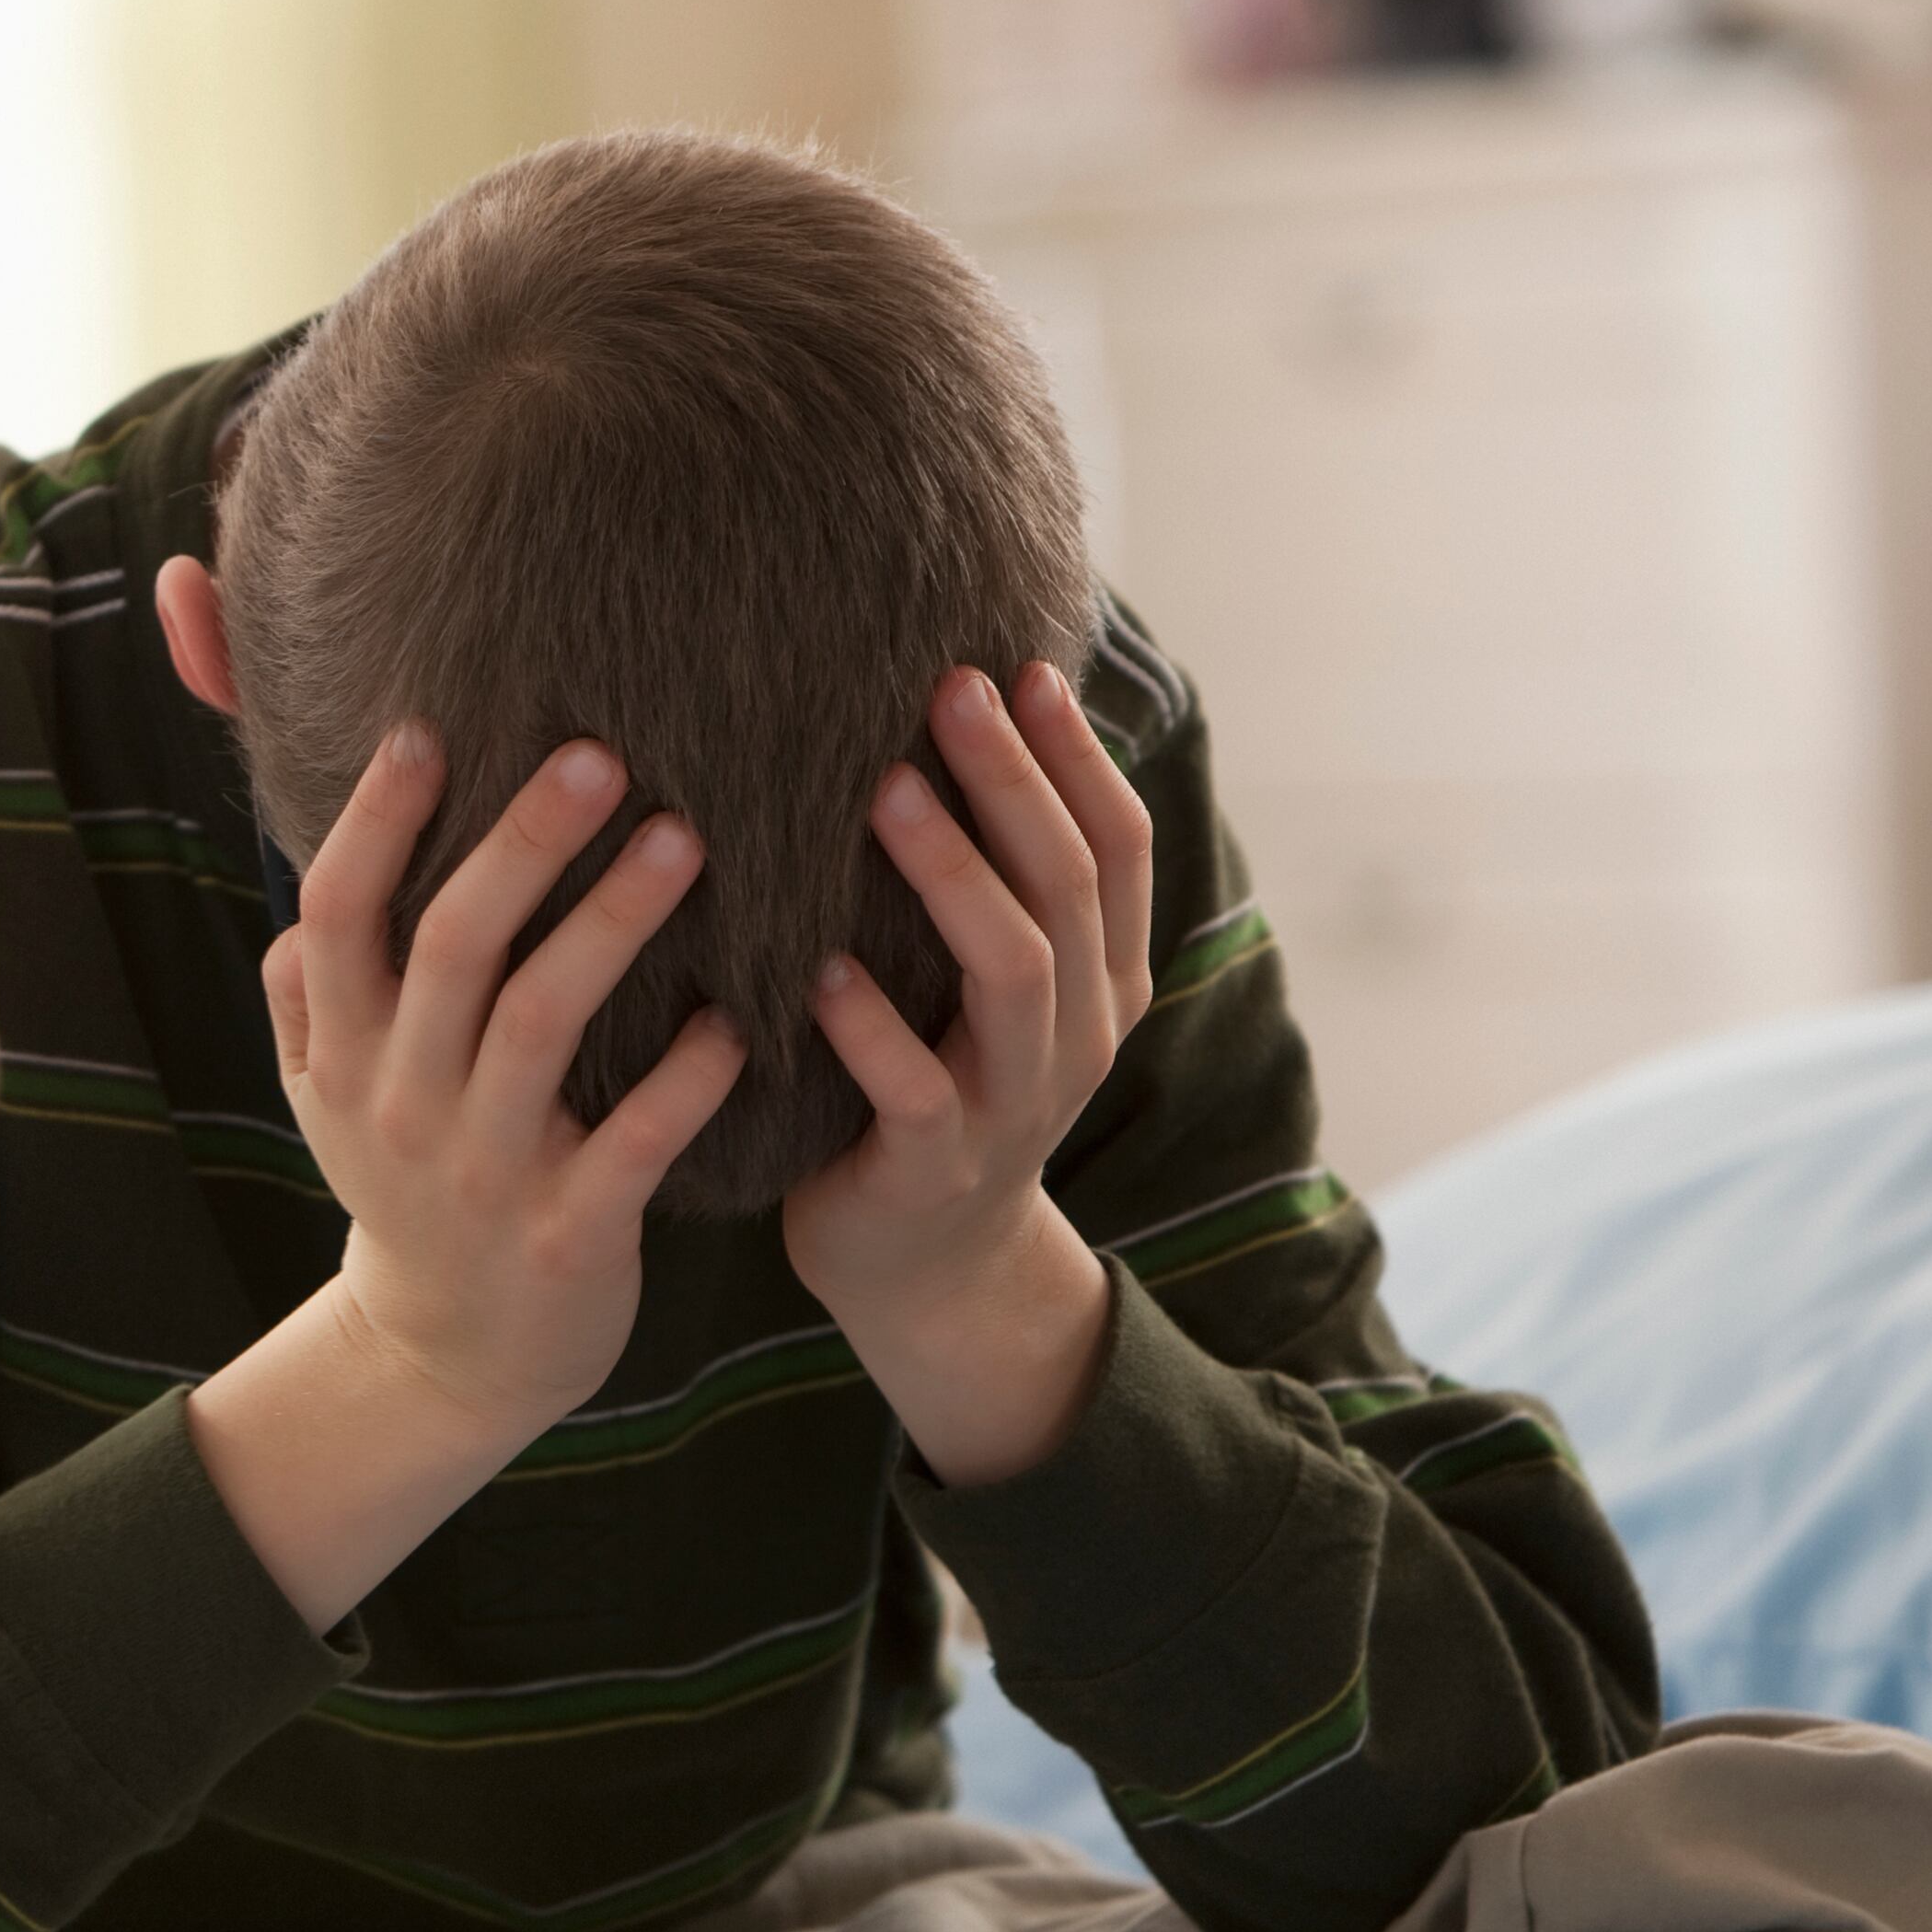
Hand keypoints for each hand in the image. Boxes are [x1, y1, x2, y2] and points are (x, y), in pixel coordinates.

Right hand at [183, 724, 744, 1630]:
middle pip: (452, 948)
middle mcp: (404, 1103)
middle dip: (521, 844)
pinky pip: (632, 1141)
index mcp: (346, 1054)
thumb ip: (306, 1000)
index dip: (374, 823)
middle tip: (599, 755)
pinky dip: (685, 1078)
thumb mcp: (327, 1102)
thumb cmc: (408, 1190)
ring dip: (612, 926)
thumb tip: (303, 899)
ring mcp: (484, 1170)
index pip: (337, 916)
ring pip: (541, 1024)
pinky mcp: (567, 1231)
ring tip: (684, 840)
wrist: (450, 1358)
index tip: (427, 731)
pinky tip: (738, 1021)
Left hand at [780, 661, 1157, 1487]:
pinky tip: (816, 970)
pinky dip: (870, 1028)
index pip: (1115, 845)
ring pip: (1013, 973)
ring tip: (885, 793)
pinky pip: (917, 1090)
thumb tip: (963, 724)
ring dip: (951, 877)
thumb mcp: (985, 986)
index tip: (1022, 665)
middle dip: (1015, 780)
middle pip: (1066, 885)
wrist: (924, 1266)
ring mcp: (1017, 1103)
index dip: (1077, 755)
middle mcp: (1078, 1032)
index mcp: (1102, 977)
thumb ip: (992, 883)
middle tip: (950, 688)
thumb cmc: (933, 1083)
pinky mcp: (939, 1165)